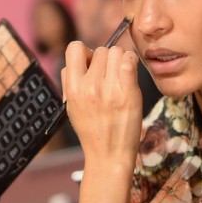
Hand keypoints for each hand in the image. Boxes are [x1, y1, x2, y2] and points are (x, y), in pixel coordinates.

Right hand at [61, 41, 142, 164]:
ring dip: (120, 61)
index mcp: (73, 88)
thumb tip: (82, 55)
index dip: (85, 53)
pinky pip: (130, 60)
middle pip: (101, 50)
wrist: (108, 155)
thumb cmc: (91, 130)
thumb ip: (70, 79)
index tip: (92, 65)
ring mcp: (109, 89)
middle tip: (109, 78)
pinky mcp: (128, 92)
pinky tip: (130, 75)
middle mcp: (89, 86)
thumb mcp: (71, 105)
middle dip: (106, 60)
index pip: (75, 47)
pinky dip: (131, 62)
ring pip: (117, 51)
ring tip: (120, 78)